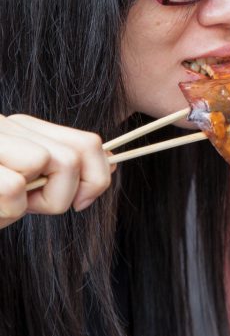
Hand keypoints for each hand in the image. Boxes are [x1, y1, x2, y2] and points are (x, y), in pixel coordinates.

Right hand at [0, 114, 112, 228]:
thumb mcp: (25, 185)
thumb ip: (61, 170)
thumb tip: (112, 164)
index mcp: (23, 128)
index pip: (88, 142)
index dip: (98, 173)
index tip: (83, 199)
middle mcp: (11, 124)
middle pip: (82, 152)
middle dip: (73, 191)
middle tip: (37, 205)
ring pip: (60, 164)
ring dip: (41, 201)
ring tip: (8, 205)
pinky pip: (16, 187)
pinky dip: (9, 210)